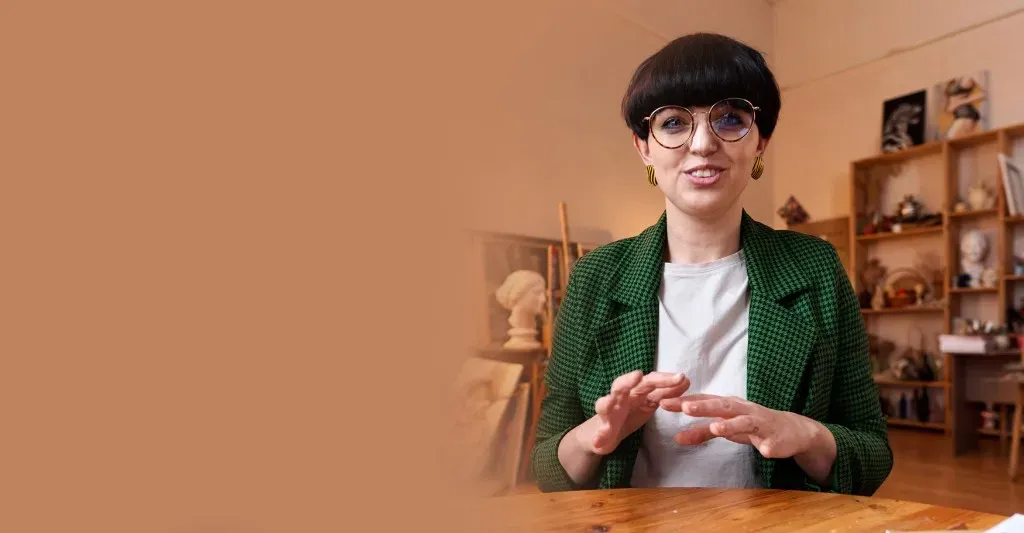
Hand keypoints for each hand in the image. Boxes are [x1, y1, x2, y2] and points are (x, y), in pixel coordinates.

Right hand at [578, 370, 689, 454]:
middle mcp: (619, 397)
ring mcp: (608, 412)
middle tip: (637, 376)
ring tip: (608, 402)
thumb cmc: (629, 412)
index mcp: (633, 390)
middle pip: (622, 385)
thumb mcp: (649, 402)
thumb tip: (685, 380)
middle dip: (628, 380)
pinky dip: (598, 436)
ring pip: (604, 404)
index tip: (681, 378)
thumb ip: (664, 392)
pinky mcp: (601, 429)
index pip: (649, 381)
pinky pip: (599, 432)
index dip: (664, 379)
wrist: (605, 433)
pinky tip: (599, 441)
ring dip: (605, 403)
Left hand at [659, 394, 823, 459]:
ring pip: (745, 422)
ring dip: (731, 424)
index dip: (683, 400)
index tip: (662, 401)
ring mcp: (760, 424)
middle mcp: (743, 410)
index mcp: (730, 406)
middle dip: (704, 406)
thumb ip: (701, 432)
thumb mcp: (725, 428)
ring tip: (717, 427)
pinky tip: (763, 450)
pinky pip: (770, 443)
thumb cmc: (752, 427)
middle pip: (722, 406)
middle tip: (685, 406)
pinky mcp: (774, 439)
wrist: (790, 431)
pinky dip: (767, 445)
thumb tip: (677, 437)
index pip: (703, 400)